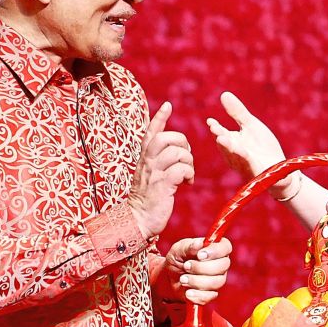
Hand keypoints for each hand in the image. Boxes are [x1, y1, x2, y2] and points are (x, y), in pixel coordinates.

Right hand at [128, 101, 193, 238]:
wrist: (138, 220)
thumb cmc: (148, 200)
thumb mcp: (150, 176)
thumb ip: (158, 163)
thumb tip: (175, 153)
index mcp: (144, 159)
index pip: (150, 132)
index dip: (160, 118)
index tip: (168, 105)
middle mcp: (147, 162)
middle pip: (166, 138)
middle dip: (182, 143)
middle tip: (186, 158)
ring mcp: (154, 173)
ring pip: (176, 152)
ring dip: (188, 161)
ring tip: (188, 174)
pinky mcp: (162, 185)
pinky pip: (181, 169)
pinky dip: (189, 174)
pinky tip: (187, 183)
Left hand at [160, 237, 232, 304]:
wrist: (169, 278)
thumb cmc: (178, 259)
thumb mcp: (179, 249)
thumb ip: (189, 246)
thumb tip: (199, 244)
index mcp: (215, 249)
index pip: (225, 247)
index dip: (215, 251)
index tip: (199, 255)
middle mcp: (220, 264)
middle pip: (223, 266)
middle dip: (201, 267)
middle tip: (186, 266)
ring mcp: (217, 280)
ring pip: (216, 282)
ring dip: (196, 281)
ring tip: (183, 279)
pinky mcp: (211, 294)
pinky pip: (209, 296)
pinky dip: (197, 295)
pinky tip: (188, 292)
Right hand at [206, 92, 292, 195]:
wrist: (279, 169)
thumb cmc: (263, 147)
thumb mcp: (251, 125)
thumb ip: (237, 113)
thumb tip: (224, 94)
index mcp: (232, 142)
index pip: (221, 134)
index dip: (216, 128)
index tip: (211, 121)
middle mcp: (234, 155)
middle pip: (225, 145)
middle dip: (220, 137)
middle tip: (215, 129)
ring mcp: (244, 164)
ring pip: (234, 156)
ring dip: (229, 148)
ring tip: (222, 139)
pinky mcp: (255, 172)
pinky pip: (249, 164)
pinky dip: (244, 158)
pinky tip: (242, 151)